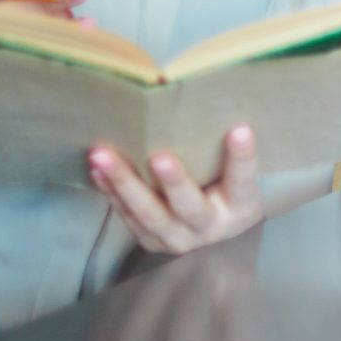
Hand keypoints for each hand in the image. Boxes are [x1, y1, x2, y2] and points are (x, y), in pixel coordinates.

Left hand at [88, 126, 263, 255]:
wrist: (214, 230)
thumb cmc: (226, 188)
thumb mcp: (237, 176)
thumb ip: (224, 153)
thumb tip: (206, 101)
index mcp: (239, 206)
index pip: (242, 180)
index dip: (242, 156)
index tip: (240, 128)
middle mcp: (209, 227)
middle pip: (189, 206)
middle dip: (173, 182)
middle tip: (158, 157)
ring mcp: (177, 238)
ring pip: (149, 213)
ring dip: (124, 183)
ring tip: (103, 156)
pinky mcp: (150, 240)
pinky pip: (127, 214)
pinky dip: (111, 191)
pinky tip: (97, 169)